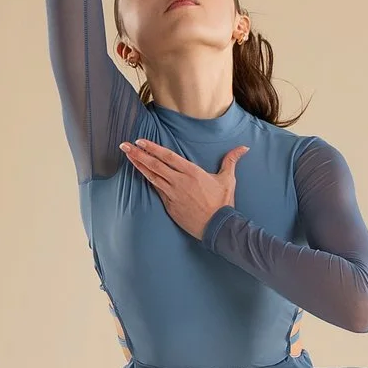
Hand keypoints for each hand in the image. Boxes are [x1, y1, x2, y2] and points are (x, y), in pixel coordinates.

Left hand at [120, 138, 244, 239]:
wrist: (217, 226)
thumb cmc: (222, 203)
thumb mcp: (228, 179)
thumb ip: (231, 161)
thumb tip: (243, 147)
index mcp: (191, 172)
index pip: (167, 157)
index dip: (152, 148)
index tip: (140, 141)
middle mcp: (179, 182)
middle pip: (154, 165)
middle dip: (138, 154)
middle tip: (124, 145)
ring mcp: (172, 194)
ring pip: (152, 177)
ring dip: (138, 166)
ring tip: (127, 157)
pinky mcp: (169, 205)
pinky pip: (156, 190)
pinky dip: (147, 181)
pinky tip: (140, 174)